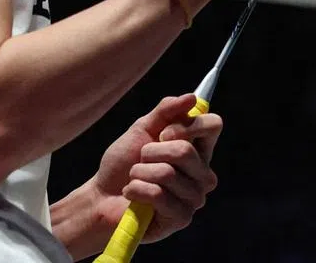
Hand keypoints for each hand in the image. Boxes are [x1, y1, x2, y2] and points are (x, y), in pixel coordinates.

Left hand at [89, 94, 221, 242]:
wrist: (102, 195)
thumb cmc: (124, 162)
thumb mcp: (142, 129)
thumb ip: (165, 111)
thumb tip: (192, 97)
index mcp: (197, 149)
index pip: (213, 125)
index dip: (187, 124)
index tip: (163, 133)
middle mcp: (202, 173)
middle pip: (185, 150)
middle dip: (151, 152)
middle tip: (141, 159)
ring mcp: (195, 197)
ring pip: (168, 173)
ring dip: (140, 172)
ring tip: (134, 178)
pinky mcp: (182, 218)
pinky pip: (158, 194)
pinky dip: (136, 189)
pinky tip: (132, 195)